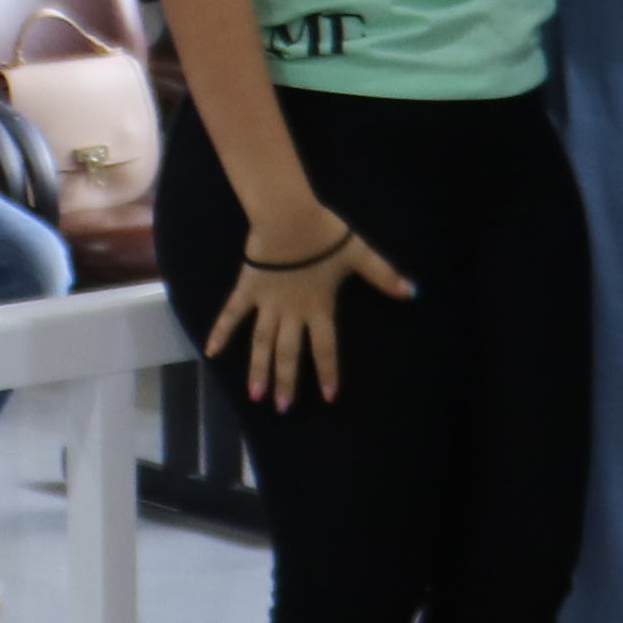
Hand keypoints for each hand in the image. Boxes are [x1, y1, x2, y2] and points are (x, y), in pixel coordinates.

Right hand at [205, 209, 411, 409]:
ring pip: (261, 342)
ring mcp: (266, 302)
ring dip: (258, 368)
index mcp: (319, 306)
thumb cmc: (324, 234)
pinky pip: (232, 313)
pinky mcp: (247, 287)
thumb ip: (383, 274)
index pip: (325, 347)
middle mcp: (291, 311)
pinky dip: (221, 332)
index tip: (328, 396)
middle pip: (288, 352)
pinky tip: (211, 351)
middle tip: (282, 408)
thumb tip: (412, 291)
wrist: (288, 215)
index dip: (327, 371)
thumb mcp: (359, 253)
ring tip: (255, 395)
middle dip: (286, 381)